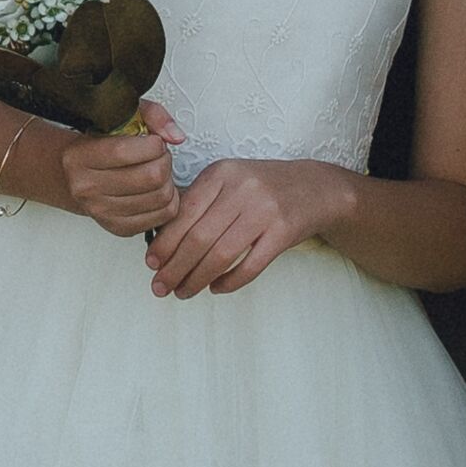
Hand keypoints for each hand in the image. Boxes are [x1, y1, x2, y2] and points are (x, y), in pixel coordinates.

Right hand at [58, 102, 178, 237]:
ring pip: (160, 197)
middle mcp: (85, 187)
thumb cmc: (100, 146)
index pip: (124, 151)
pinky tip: (157, 189)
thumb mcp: (119, 118)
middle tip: (159, 156)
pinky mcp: (119, 228)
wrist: (76, 176)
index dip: (153, 144)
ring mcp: (101, 211)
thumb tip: (174, 135)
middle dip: (164, 161)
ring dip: (168, 181)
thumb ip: (151, 115)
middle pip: (149, 176)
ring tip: (157, 171)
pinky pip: (163, 216)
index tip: (154, 141)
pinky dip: (169, 200)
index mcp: (79, 157)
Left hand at [148, 153, 350, 298]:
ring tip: (183, 292)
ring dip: (198, 278)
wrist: (314, 188)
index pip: (184, 212)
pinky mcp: (284, 233)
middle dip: (175, 267)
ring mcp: (265, 211)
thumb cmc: (262, 187)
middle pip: (199, 237)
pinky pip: (251, 265)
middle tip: (160, 286)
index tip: (151, 263)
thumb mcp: (229, 180)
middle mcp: (241, 189)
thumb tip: (161, 238)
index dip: (164, 242)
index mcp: (221, 173)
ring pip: (222, 254)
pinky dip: (230, 281)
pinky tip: (216, 289)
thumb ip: (199, 200)